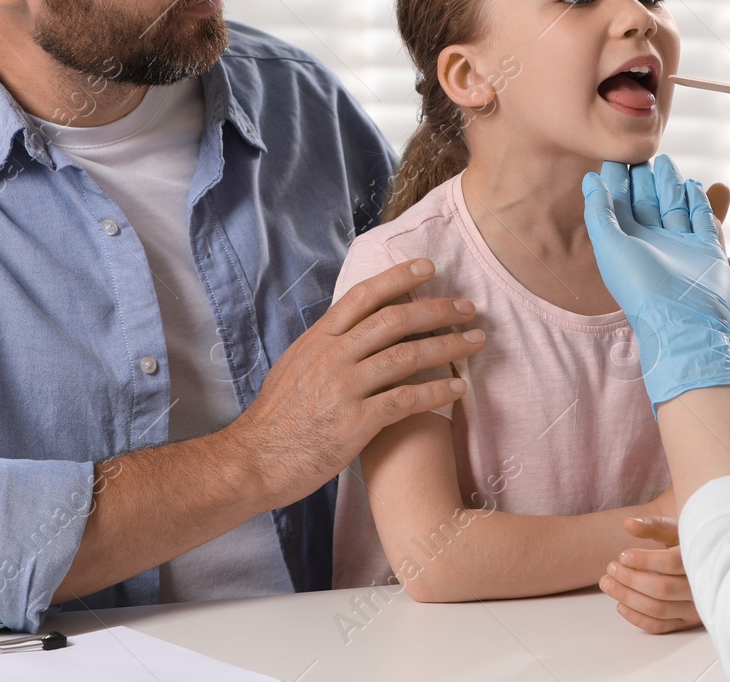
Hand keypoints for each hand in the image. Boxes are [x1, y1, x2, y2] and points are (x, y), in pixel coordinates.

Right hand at [227, 259, 486, 504]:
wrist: (254, 461)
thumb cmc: (276, 419)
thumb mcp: (295, 366)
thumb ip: (325, 346)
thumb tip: (352, 329)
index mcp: (318, 339)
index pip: (363, 296)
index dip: (398, 278)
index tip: (428, 268)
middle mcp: (332, 356)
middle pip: (393, 320)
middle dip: (437, 310)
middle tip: (468, 308)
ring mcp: (344, 388)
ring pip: (406, 356)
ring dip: (447, 346)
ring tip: (475, 342)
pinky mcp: (355, 423)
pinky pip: (405, 400)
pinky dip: (436, 391)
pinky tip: (458, 388)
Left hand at [582, 156, 729, 409]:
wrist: (683, 322)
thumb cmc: (641, 287)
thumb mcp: (610, 245)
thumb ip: (599, 211)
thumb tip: (589, 179)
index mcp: (627, 241)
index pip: (620, 202)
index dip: (616, 179)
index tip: (612, 154)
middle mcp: (653, 242)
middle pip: (647, 201)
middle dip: (644, 178)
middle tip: (640, 152)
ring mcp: (681, 245)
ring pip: (674, 206)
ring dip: (669, 184)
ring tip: (665, 161)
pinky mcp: (707, 250)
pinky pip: (701, 219)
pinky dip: (698, 201)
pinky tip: (692, 185)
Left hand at [601, 513, 699, 633]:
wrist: (708, 563)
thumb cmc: (687, 544)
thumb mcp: (674, 530)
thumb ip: (652, 526)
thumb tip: (628, 523)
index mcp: (701, 558)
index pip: (671, 563)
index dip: (644, 560)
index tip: (622, 555)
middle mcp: (701, 586)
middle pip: (662, 588)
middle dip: (630, 579)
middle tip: (610, 568)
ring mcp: (696, 608)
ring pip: (659, 609)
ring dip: (628, 598)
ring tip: (607, 583)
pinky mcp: (687, 622)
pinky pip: (661, 626)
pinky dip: (637, 618)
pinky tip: (620, 605)